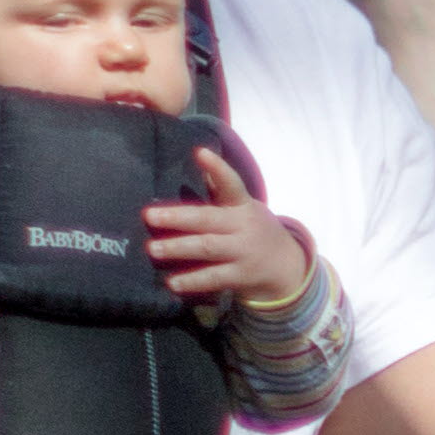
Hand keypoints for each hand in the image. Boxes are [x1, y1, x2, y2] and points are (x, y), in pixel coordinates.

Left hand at [143, 141, 323, 323]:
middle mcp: (243, 226)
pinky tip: (172, 282)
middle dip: (178, 217)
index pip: (231, 183)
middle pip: (208, 219)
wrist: (286, 266)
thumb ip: (220, 187)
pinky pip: (214, 278)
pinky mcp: (240, 276)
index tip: (200, 153)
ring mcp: (243, 252)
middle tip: (148, 216)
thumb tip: (200, 154)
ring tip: (152, 248)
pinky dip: (192, 280)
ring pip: (208, 248)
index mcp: (242, 204)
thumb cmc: (253, 229)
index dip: (217, 169)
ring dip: (179, 248)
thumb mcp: (243, 206)